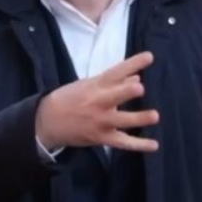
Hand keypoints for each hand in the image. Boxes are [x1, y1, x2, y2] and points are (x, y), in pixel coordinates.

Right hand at [36, 52, 159, 152]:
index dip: (132, 64)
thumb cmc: (70, 98)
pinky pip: (122, 142)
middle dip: (126, 92)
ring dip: (137, 118)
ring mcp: (100, 122)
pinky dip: (138, 145)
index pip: (115, 72)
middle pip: (114, 96)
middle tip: (140, 88)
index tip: (149, 56)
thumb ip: (115, 82)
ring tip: (154, 116)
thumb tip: (137, 76)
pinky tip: (154, 145)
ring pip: (121, 120)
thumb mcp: (88, 85)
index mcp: (95, 86)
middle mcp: (98, 103)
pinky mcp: (101, 138)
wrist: (47, 121)